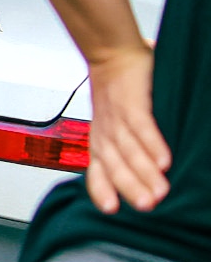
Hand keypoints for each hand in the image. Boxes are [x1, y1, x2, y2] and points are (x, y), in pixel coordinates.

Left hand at [84, 46, 169, 212]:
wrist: (110, 51)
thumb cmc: (118, 88)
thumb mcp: (116, 121)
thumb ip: (129, 143)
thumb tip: (152, 167)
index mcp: (100, 139)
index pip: (97, 170)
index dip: (102, 189)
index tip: (111, 210)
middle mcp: (105, 131)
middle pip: (115, 165)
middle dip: (130, 188)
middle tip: (147, 207)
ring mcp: (116, 117)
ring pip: (128, 150)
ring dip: (144, 172)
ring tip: (160, 192)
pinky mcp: (131, 102)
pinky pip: (140, 127)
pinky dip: (151, 144)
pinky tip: (164, 161)